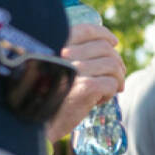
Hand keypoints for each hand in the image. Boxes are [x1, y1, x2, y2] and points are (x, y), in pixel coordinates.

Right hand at [47, 23, 126, 140]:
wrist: (38, 123)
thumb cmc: (46, 97)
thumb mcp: (55, 68)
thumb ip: (71, 55)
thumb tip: (107, 47)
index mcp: (57, 44)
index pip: (87, 30)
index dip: (104, 35)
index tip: (114, 42)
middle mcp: (65, 53)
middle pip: (105, 49)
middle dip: (117, 62)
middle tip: (117, 76)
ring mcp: (76, 69)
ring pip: (113, 66)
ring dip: (117, 79)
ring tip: (110, 89)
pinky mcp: (86, 87)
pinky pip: (111, 84)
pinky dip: (110, 93)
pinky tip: (98, 101)